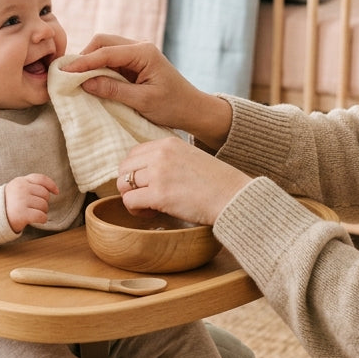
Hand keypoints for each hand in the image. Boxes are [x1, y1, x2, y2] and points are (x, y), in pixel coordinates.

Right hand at [5, 173, 58, 232]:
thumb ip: (30, 185)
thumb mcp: (16, 189)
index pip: (41, 179)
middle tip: (34, 208)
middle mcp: (21, 189)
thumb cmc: (8, 204)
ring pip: (44, 206)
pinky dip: (42, 219)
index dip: (51, 185)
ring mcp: (21, 201)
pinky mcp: (22, 214)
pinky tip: (37, 220)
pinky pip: (42, 216)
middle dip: (44, 202)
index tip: (56, 192)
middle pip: (45, 194)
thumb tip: (51, 190)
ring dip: (42, 212)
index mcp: (20, 181)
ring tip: (33, 213)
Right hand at [63, 34, 231, 146]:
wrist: (193, 109)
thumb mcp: (143, 101)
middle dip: (84, 56)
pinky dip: (98, 67)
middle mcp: (140, 47)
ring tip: (75, 78)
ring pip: (105, 48)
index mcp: (144, 52)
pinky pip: (111, 59)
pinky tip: (90, 79)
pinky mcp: (134, 63)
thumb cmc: (173, 106)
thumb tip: (85, 82)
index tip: (64, 72)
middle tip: (67, 74)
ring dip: (90, 61)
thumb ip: (113, 90)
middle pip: (103, 42)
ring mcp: (137, 53)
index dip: (83, 62)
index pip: (106, 52)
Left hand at [117, 137, 251, 225]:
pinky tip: (152, 213)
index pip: (133, 154)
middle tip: (145, 198)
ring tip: (150, 207)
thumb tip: (141, 173)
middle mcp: (161, 154)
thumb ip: (167, 160)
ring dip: (133, 199)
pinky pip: (130, 201)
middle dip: (130, 185)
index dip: (135, 172)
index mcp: (168, 143)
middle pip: (124, 168)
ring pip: (124, 185)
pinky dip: (136, 210)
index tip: (147, 184)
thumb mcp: (190, 158)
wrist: (234, 197)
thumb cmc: (216, 183)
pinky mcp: (159, 194)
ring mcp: (159, 173)